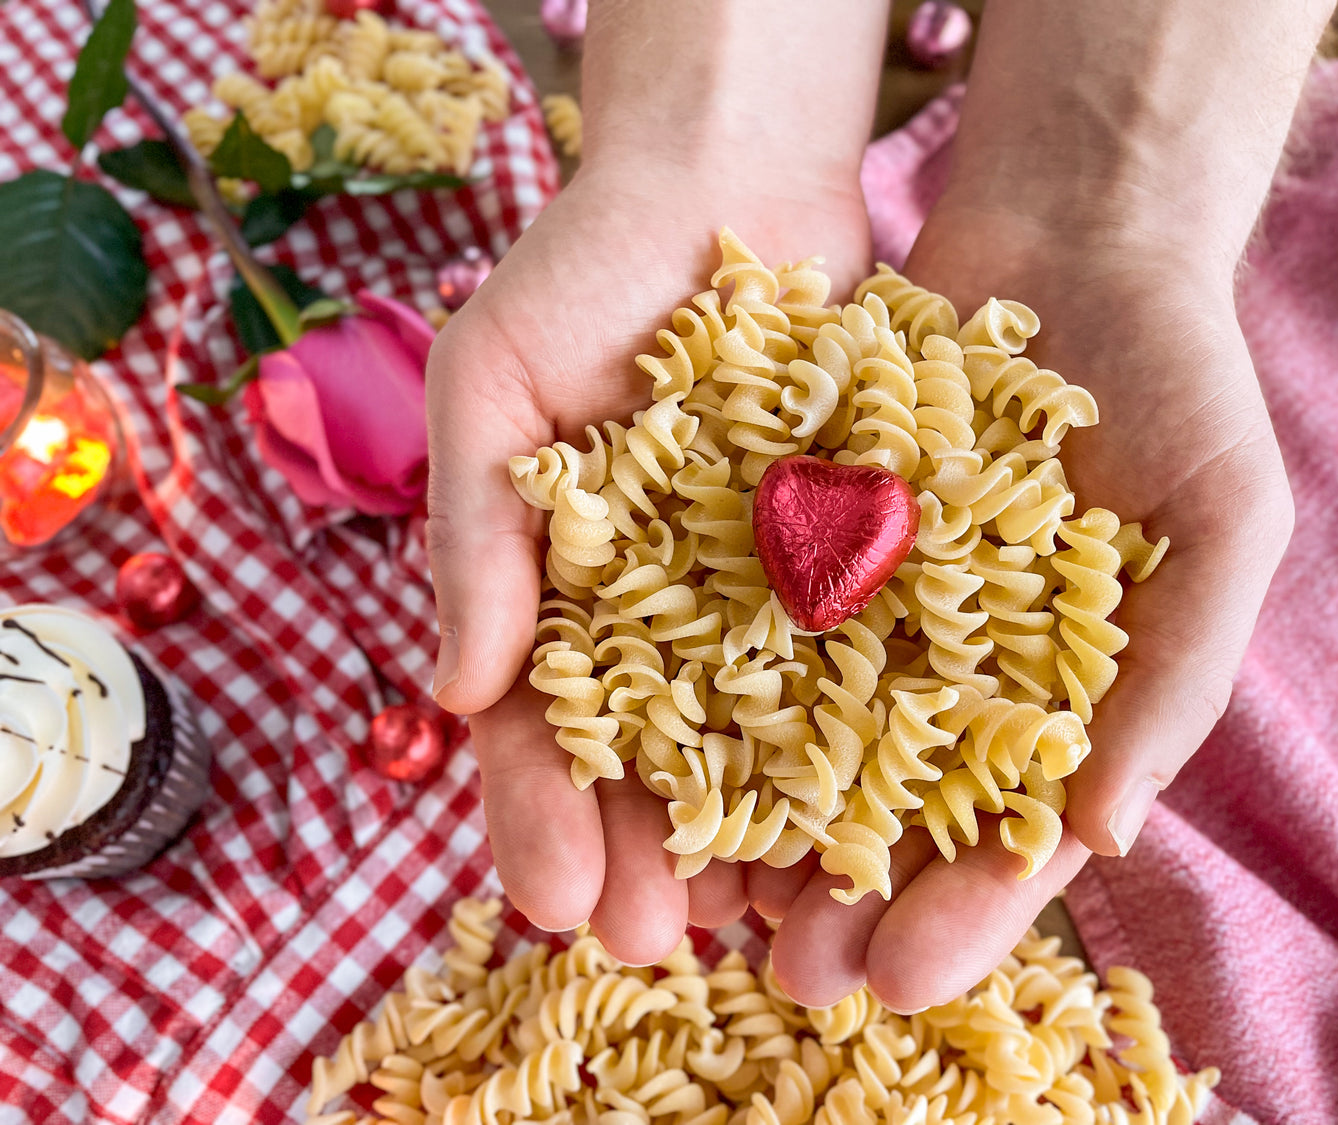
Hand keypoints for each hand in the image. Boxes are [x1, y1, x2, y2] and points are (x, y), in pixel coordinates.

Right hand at [426, 153, 873, 962]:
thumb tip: (456, 697)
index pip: (539, 728)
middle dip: (647, 857)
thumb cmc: (586, 270)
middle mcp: (659, 611)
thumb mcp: (490, 384)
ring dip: (751, 835)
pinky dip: (854, 743)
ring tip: (761, 919)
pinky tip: (860, 821)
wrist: (732, 178)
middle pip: (650, 762)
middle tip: (660, 945)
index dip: (539, 816)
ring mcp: (759, 592)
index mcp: (558, 589)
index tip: (553, 902)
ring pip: (755, 740)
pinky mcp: (852, 559)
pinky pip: (855, 663)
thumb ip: (473, 533)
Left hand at [763, 204, 1294, 1010]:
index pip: (1005, 834)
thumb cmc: (1183, 380)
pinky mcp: (797, 524)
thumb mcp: (1223, 520)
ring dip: (748, 820)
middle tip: (770, 979)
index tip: (896, 979)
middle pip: (883, 809)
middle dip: (831, 894)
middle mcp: (947, 663)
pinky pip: (739, 610)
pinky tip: (652, 744)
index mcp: (1052, 695)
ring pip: (792, 732)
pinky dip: (700, 676)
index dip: (957, 915)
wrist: (1079, 232)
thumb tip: (1103, 837)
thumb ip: (1177, 676)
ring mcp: (866, 597)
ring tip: (693, 895)